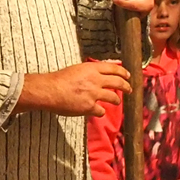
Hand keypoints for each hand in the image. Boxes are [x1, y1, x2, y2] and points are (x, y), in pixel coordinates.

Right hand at [14, 61, 131, 116]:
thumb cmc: (58, 79)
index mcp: (91, 69)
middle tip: (129, 89)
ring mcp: (93, 94)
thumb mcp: (76, 69)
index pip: (113, 68)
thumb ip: (89, 72)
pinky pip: (101, 111)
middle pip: (118, 82)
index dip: (123, 72)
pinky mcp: (89, 107)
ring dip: (116, 100)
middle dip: (126, 86)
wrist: (49, 91)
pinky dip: (100, 112)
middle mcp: (95, 80)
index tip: (128, 75)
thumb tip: (97, 75)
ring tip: (116, 101)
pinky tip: (98, 112)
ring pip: (114, 98)